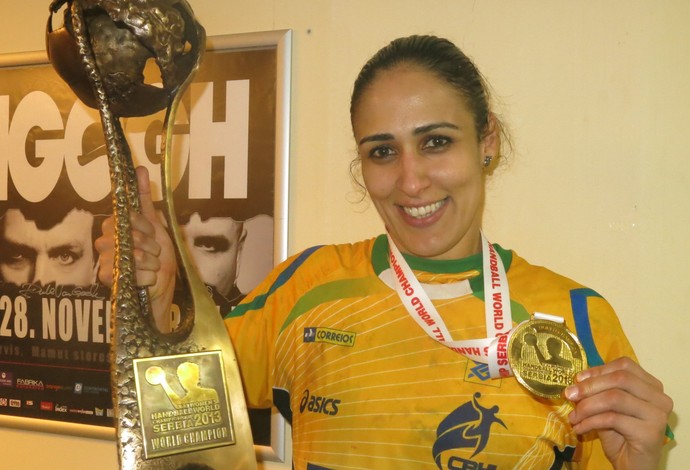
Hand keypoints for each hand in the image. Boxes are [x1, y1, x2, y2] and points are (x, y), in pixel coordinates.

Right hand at [94, 166, 177, 331]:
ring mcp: (105, 260)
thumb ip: (144, 198)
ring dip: (150, 262)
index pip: (128, 217)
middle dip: (150, 246)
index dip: (144, 226)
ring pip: (132, 255)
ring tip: (153, 266)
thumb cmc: (157, 256)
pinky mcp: (107, 279)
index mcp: (115, 227)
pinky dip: (146, 277)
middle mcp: (106, 242)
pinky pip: (131, 272)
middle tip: (155, 253)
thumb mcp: (155, 224)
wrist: (161, 286)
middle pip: (129, 236)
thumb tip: (139, 168)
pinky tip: (147, 278)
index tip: (152, 234)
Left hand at [565, 357, 672, 468]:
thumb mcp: (607, 409)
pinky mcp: (650, 433)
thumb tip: (576, 381)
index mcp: (651, 386)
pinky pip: (612, 419)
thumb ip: (597, 393)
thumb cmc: (620, 436)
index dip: (598, 370)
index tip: (578, 379)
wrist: (633, 466)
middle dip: (590, 386)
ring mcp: (657, 415)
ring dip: (587, 406)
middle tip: (569, 395)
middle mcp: (660, 398)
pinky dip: (590, 422)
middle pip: (620, 378)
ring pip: (615, 398)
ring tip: (573, 416)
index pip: (625, 366)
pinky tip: (579, 428)